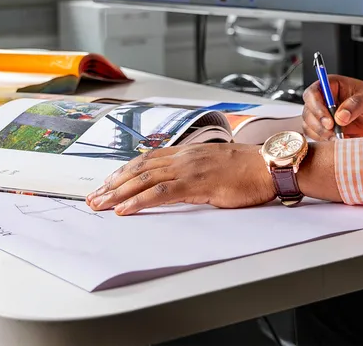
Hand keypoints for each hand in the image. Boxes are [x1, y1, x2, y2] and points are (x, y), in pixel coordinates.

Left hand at [85, 144, 275, 213]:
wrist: (269, 166)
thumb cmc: (248, 169)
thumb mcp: (215, 165)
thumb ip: (195, 171)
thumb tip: (180, 184)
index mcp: (188, 152)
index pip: (147, 159)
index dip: (123, 171)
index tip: (106, 183)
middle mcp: (184, 157)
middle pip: (139, 168)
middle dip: (112, 184)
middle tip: (93, 197)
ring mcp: (189, 169)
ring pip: (144, 179)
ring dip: (118, 193)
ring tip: (100, 204)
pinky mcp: (196, 184)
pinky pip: (161, 193)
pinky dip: (139, 201)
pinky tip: (125, 210)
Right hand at [302, 75, 362, 139]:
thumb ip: (355, 105)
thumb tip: (340, 116)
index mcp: (331, 85)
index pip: (313, 93)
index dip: (317, 107)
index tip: (329, 122)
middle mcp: (323, 99)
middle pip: (308, 111)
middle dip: (319, 125)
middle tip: (334, 133)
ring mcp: (322, 114)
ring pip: (309, 125)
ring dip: (322, 134)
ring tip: (340, 138)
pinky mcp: (324, 127)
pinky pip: (316, 135)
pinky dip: (326, 140)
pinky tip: (341, 139)